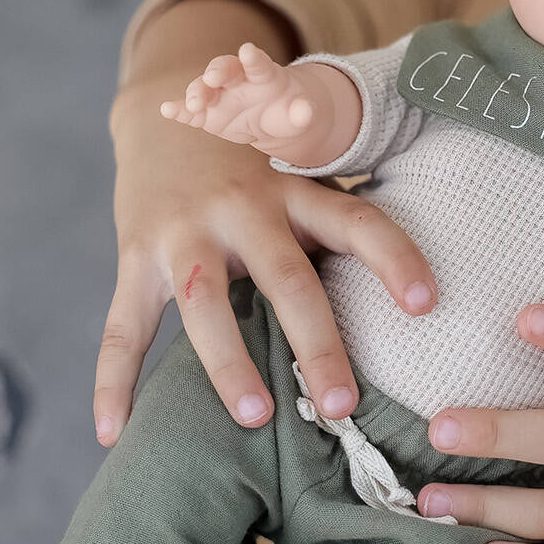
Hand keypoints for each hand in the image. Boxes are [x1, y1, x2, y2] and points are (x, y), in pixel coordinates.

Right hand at [96, 1, 434, 446]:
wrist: (168, 110)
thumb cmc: (260, 168)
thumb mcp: (306, 177)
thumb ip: (343, 229)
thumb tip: (428, 304)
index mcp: (297, 191)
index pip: (357, 221)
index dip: (394, 258)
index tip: (426, 303)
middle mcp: (244, 208)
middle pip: (287, 276)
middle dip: (316, 342)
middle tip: (343, 403)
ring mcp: (184, 232)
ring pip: (205, 303)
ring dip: (230, 363)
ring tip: (255, 419)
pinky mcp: (135, 256)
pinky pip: (123, 326)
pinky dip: (114, 382)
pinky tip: (114, 433)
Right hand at [160, 43, 359, 167]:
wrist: (271, 118)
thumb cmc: (287, 111)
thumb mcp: (299, 115)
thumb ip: (302, 114)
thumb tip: (306, 113)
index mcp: (264, 74)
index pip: (258, 63)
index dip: (253, 57)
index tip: (248, 50)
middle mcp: (237, 78)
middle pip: (224, 68)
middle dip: (217, 71)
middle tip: (213, 78)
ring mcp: (219, 94)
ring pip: (203, 87)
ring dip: (197, 93)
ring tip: (195, 104)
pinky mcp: (206, 112)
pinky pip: (189, 110)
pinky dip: (178, 109)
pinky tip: (166, 110)